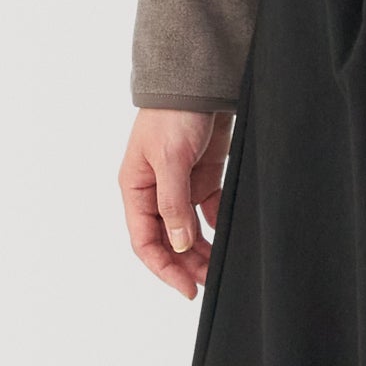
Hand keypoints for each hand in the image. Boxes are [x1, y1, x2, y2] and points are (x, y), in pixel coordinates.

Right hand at [119, 108, 233, 297]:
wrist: (200, 77)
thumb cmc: (174, 113)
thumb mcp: (170, 159)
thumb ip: (173, 203)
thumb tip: (179, 245)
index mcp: (136, 188)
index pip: (145, 241)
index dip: (164, 268)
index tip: (187, 288)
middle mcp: (155, 190)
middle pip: (168, 239)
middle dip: (186, 264)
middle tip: (209, 282)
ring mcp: (180, 182)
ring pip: (189, 228)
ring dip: (202, 249)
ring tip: (220, 267)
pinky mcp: (204, 172)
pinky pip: (208, 208)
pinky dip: (217, 223)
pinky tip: (229, 235)